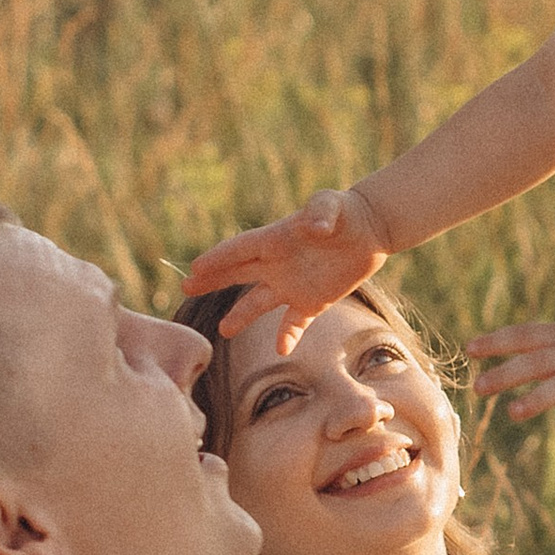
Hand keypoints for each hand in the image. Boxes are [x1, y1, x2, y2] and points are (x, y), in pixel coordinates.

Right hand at [179, 185, 386, 350]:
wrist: (369, 229)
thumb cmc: (346, 211)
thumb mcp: (332, 204)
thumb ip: (321, 212)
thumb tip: (316, 227)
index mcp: (275, 240)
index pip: (240, 250)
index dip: (218, 259)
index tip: (195, 269)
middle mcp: (277, 264)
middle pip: (238, 274)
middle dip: (212, 280)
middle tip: (185, 288)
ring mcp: (292, 284)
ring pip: (259, 303)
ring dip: (242, 316)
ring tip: (224, 330)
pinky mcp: (313, 301)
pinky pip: (295, 323)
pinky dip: (288, 335)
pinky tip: (282, 350)